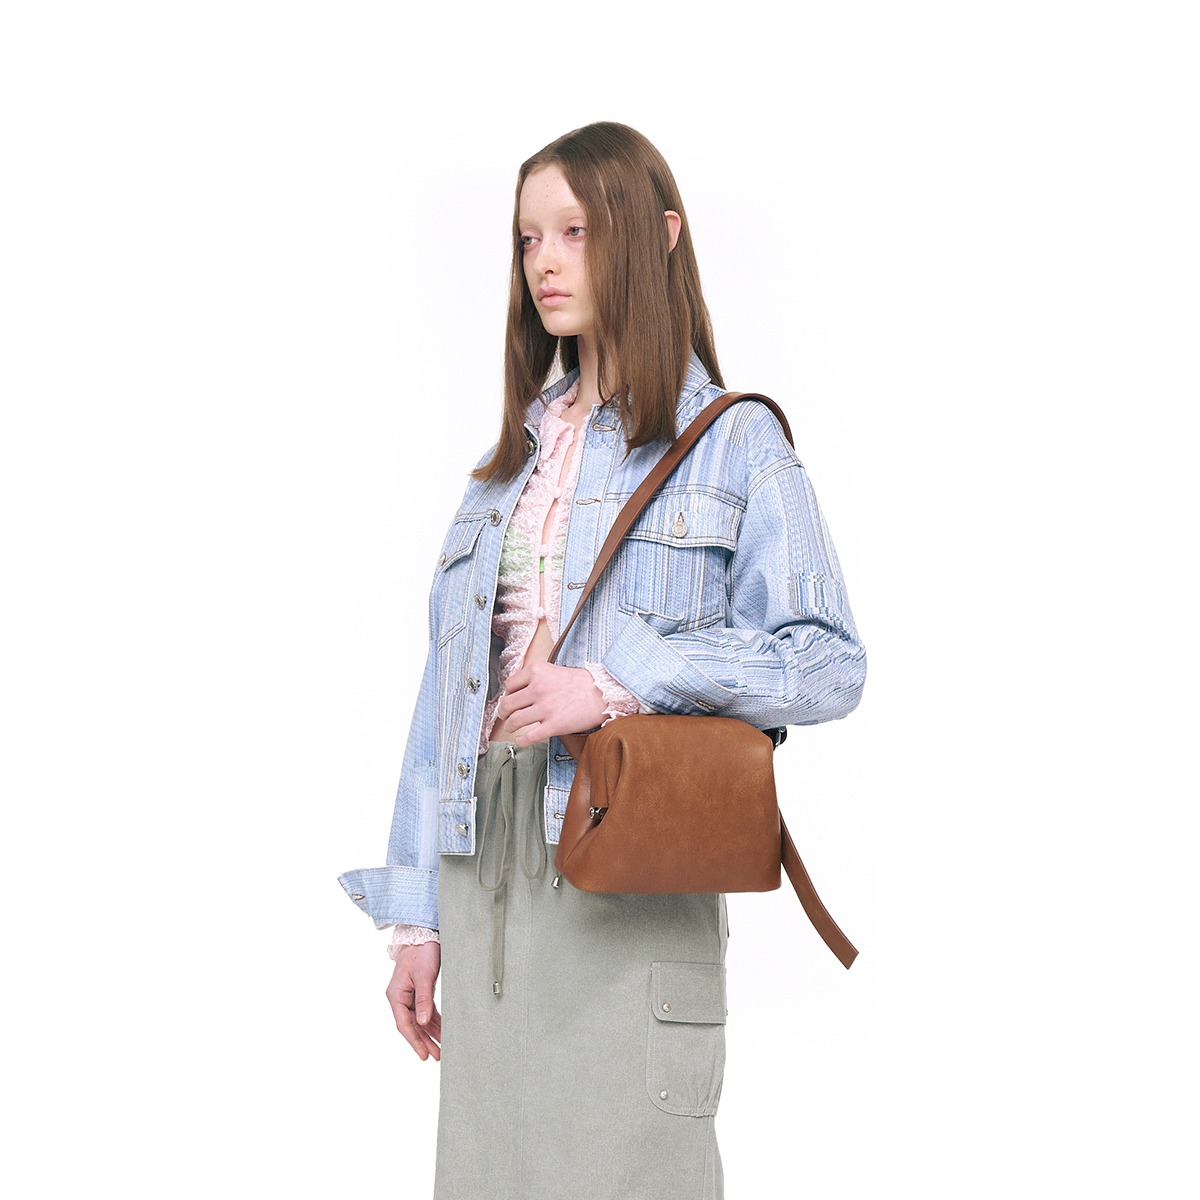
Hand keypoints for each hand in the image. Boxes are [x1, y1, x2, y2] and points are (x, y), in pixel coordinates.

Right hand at [385, 941, 441, 1060]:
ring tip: (440, 1049)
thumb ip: (423, 1000)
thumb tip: (423, 1023)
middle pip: (412, 1025)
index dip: (415, 1041)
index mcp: (396, 995)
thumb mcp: (424, 976)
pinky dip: (433, 1022)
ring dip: (430, 1034)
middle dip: (424, 1041)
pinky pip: (425, 1011)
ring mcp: (409, 995)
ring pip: (419, 1020)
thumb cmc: (421, 952)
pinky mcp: (419, 992)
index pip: (404, 1024)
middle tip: (436, 1056)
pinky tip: (441, 1031)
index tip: (424, 1054)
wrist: (424, 934)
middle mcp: (400, 998)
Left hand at [494, 662, 606, 747]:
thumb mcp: (554, 670)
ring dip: (510, 726)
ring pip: (514, 721)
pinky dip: (521, 741)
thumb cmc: (582, 683)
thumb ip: (536, 678)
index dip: (507, 694)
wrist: (603, 694)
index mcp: (537, 671)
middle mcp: (538, 688)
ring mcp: (545, 708)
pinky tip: (521, 741)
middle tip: (505, 715)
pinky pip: (528, 737)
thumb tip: (518, 691)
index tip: (510, 699)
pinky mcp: (553, 725)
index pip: (509, 685)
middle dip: (503, 712)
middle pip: (507, 704)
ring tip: (512, 727)